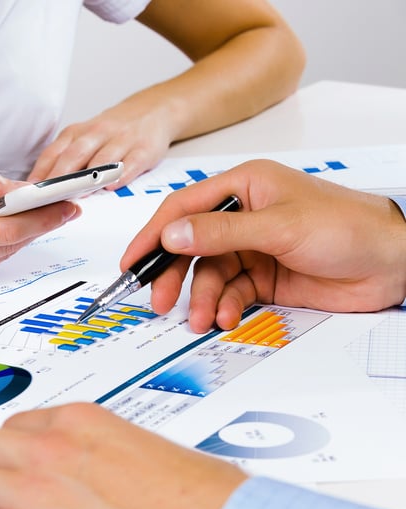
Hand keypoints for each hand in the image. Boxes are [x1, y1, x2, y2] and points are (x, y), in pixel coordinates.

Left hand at [28, 105, 175, 187]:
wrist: (152, 111)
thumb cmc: (111, 133)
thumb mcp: (83, 139)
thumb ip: (63, 161)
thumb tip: (38, 190)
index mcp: (76, 133)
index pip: (53, 154)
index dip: (40, 174)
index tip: (28, 194)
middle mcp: (96, 133)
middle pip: (73, 156)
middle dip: (59, 178)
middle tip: (47, 199)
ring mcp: (121, 140)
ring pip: (101, 158)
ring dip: (88, 178)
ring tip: (76, 196)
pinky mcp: (144, 148)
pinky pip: (132, 161)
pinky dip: (121, 173)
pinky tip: (112, 186)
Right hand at [123, 160, 405, 332]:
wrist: (394, 262)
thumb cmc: (348, 227)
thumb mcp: (279, 227)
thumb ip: (221, 232)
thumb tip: (172, 235)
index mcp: (243, 187)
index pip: (183, 209)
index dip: (153, 236)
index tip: (132, 262)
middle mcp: (242, 216)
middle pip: (189, 246)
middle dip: (173, 275)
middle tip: (159, 300)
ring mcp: (252, 248)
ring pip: (208, 274)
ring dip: (200, 298)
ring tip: (201, 318)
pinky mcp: (264, 277)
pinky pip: (229, 293)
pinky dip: (223, 307)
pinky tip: (226, 316)